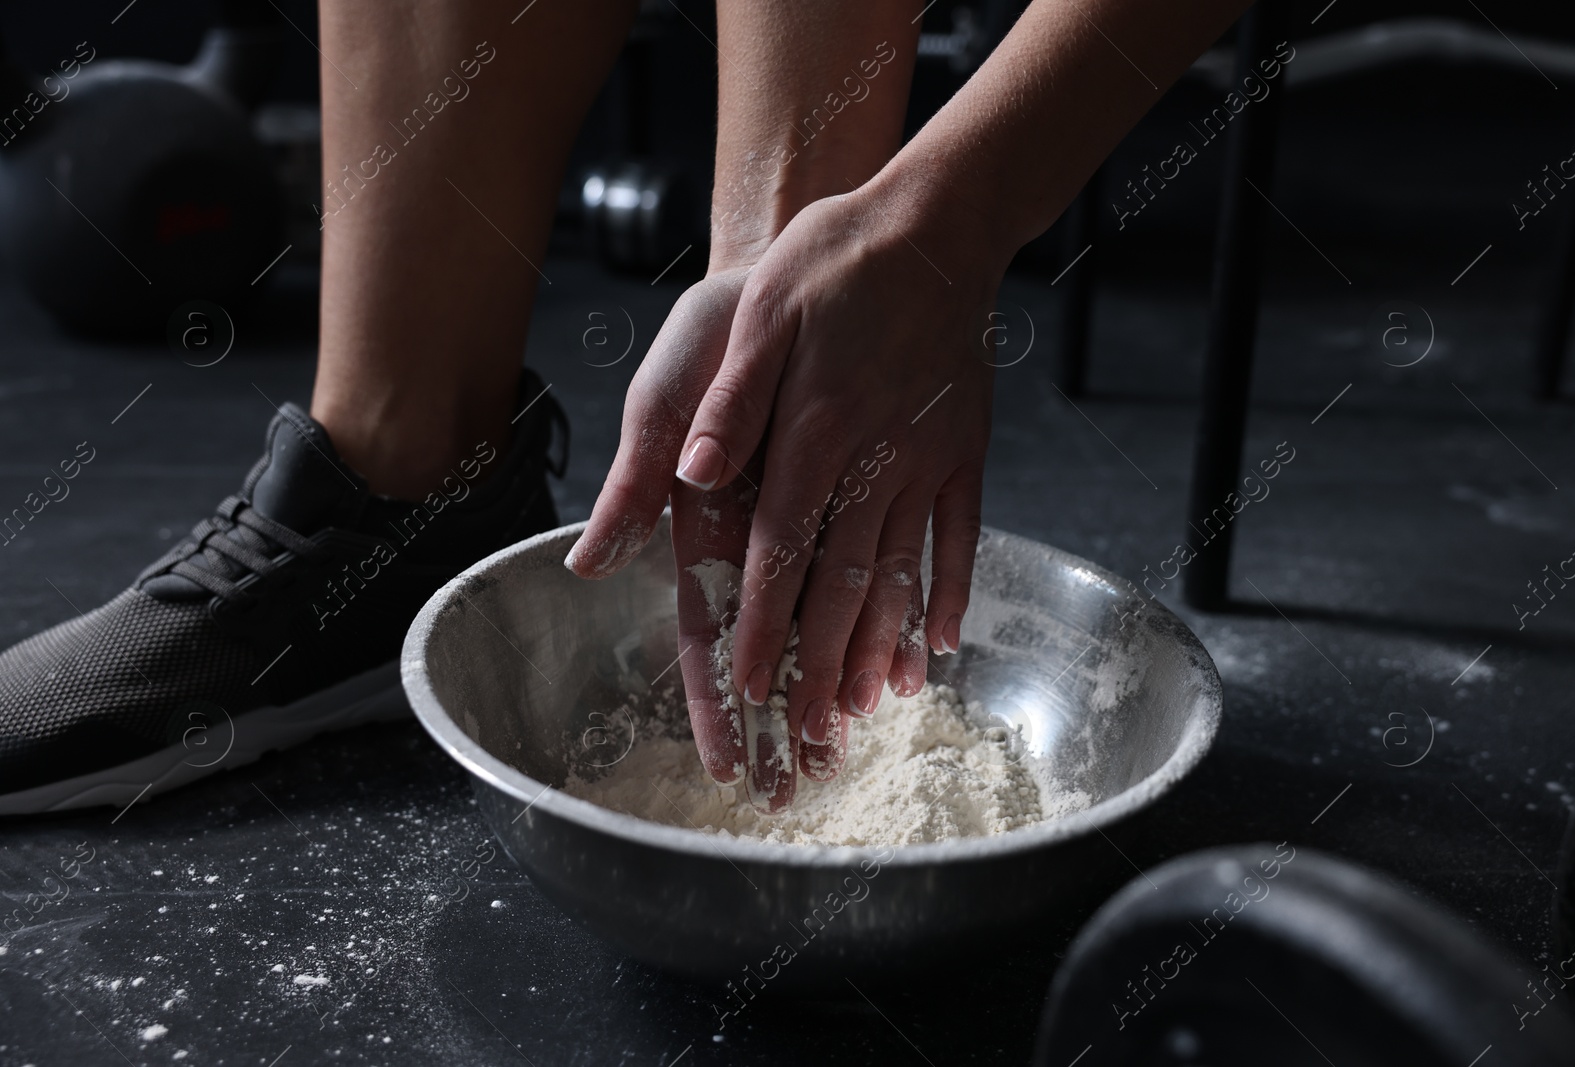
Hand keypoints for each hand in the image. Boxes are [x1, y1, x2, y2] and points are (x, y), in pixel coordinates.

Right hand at [566, 267, 854, 810]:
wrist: (797, 268)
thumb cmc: (717, 331)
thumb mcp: (665, 393)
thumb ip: (636, 477)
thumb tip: (586, 564)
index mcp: (702, 523)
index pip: (705, 629)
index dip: (715, 696)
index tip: (728, 760)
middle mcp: (758, 534)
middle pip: (766, 642)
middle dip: (775, 715)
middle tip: (789, 787)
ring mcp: (814, 516)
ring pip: (825, 616)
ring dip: (834, 681)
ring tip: (846, 747)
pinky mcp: (869, 489)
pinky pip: (887, 565)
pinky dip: (900, 615)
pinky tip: (913, 667)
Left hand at [671, 181, 998, 783]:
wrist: (933, 224)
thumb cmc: (832, 262)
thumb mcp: (757, 310)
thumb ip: (725, 402)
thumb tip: (688, 475)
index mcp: (813, 430)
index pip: (777, 550)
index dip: (761, 625)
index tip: (746, 691)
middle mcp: (875, 460)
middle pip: (842, 583)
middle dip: (819, 665)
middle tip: (805, 739)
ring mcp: (928, 460)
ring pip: (901, 574)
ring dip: (882, 649)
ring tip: (867, 715)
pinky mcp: (965, 453)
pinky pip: (961, 538)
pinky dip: (953, 594)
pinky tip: (941, 646)